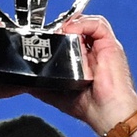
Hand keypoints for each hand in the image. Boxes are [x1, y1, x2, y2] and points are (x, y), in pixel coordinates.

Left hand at [31, 15, 136, 136]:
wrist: (106, 113)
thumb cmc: (90, 108)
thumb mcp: (57, 94)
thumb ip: (42, 85)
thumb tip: (25, 82)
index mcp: (83, 60)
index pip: (71, 37)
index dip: (58, 34)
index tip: (46, 38)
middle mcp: (94, 51)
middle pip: (78, 27)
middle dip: (62, 27)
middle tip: (51, 35)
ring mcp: (102, 47)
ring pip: (87, 22)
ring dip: (72, 24)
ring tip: (61, 34)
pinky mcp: (110, 45)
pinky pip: (98, 24)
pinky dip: (83, 24)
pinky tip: (72, 33)